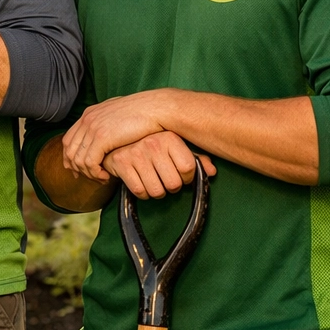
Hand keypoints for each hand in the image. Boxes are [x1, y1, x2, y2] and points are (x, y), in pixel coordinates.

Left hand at [62, 90, 183, 181]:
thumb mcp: (118, 115)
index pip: (68, 140)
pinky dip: (95, 173)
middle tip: (92, 178)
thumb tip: (105, 133)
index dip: (70, 158)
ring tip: (102, 179)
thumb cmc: (144, 113)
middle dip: (77, 169)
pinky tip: (106, 176)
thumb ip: (107, 123)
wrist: (155, 108)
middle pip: (69, 151)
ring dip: (89, 174)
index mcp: (89, 113)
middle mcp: (87, 119)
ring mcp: (93, 128)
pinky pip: (89, 162)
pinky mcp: (102, 137)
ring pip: (78, 159)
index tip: (79, 171)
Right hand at [102, 131, 216, 199]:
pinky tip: (141, 181)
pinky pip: (139, 191)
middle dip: (171, 187)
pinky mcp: (121, 163)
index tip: (181, 175)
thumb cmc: (151, 146)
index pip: (189, 168)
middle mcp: (153, 143)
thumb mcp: (174, 148)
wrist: (116, 139)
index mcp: (169, 137)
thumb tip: (212, 171)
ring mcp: (135, 153)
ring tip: (153, 180)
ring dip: (156, 191)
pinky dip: (142, 193)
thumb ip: (195, 159)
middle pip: (173, 184)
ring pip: (156, 191)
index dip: (188, 177)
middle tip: (165, 179)